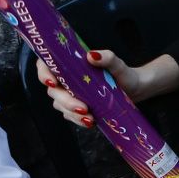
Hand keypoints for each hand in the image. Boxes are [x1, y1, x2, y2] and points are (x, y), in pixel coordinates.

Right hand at [39, 50, 175, 128]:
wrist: (134, 90)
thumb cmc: (123, 74)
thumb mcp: (118, 65)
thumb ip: (108, 58)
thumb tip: (92, 55)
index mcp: (70, 64)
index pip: (46, 66)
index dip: (44, 74)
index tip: (52, 82)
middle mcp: (66, 79)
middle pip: (54, 91)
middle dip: (65, 101)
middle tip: (82, 108)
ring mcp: (70, 94)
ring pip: (60, 105)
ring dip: (72, 113)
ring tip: (89, 118)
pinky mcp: (76, 107)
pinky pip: (70, 115)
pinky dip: (78, 120)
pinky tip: (90, 122)